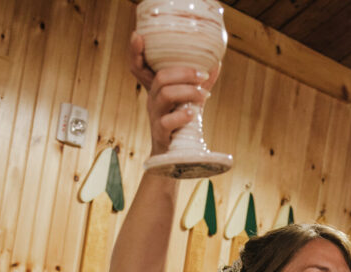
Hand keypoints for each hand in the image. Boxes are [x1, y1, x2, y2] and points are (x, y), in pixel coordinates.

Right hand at [128, 32, 220, 156]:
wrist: (174, 156)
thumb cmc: (181, 124)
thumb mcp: (189, 101)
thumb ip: (200, 83)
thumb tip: (216, 63)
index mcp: (156, 89)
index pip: (138, 67)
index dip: (134, 52)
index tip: (138, 35)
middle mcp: (152, 100)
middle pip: (160, 77)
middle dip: (183, 72)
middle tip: (203, 75)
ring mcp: (155, 116)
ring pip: (165, 95)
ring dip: (188, 91)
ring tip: (205, 95)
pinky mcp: (160, 133)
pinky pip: (167, 121)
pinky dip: (182, 115)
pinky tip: (194, 113)